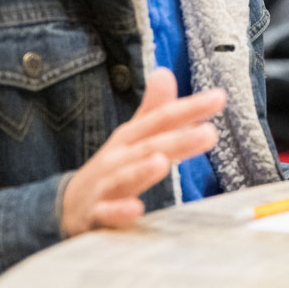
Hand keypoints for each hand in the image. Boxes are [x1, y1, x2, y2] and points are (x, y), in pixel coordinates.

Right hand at [60, 68, 224, 236]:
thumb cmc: (111, 168)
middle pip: (149, 146)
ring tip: (161, 162)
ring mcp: (105, 186)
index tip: (220, 97)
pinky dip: (119, 212)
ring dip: (141, 170)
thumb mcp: (131, 137)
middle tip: (209, 133)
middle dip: (178, 139)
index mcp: (130, 138)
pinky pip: (107, 214)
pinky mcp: (96, 215)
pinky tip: (135, 210)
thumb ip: (153, 109)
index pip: (162, 119)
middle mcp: (118, 158)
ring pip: (124, 177)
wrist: (68, 207)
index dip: (190, 108)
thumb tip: (166, 72)